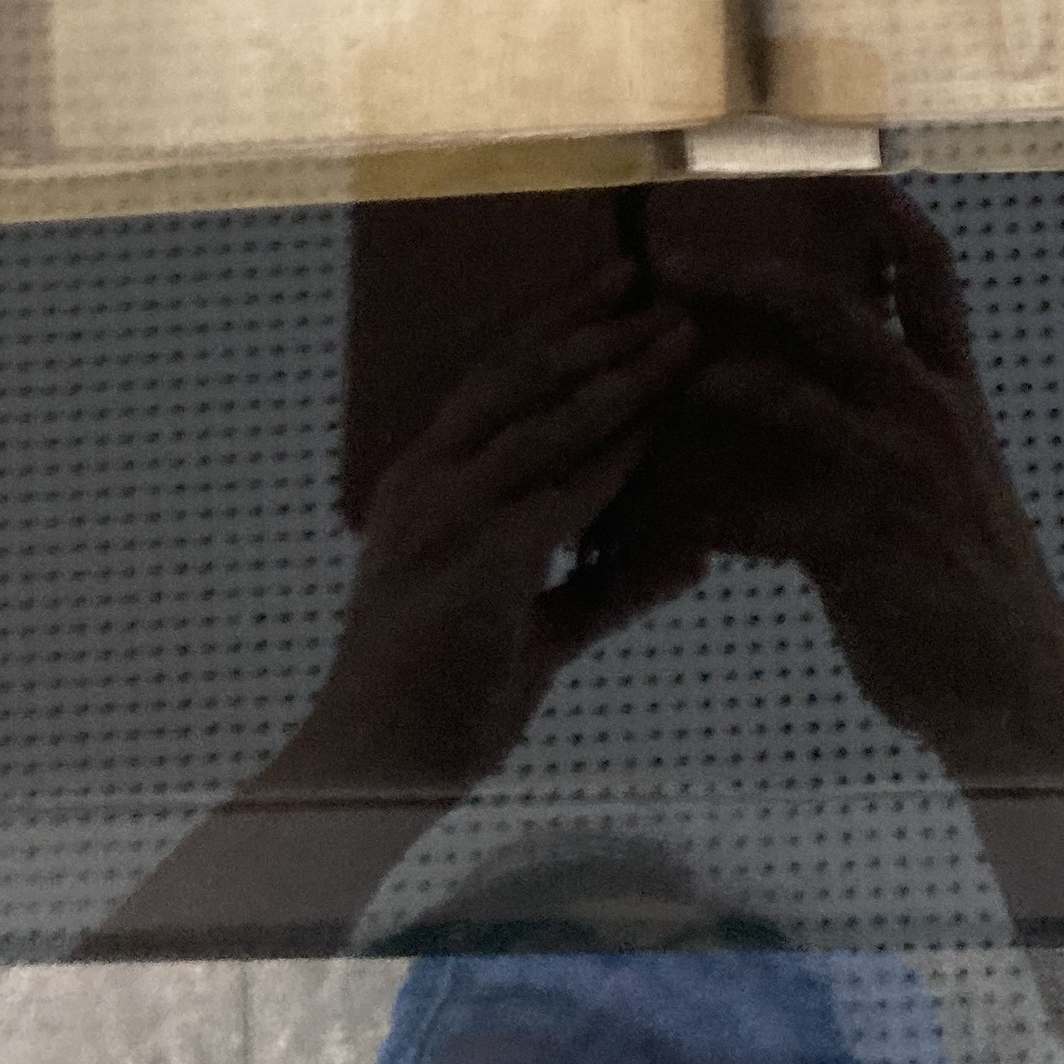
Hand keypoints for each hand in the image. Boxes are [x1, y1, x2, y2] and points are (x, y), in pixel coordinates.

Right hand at [259, 259, 703, 801]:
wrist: (368, 780)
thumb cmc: (441, 705)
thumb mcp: (538, 632)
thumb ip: (610, 589)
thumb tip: (695, 554)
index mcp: (426, 482)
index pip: (498, 378)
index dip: (561, 324)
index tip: (624, 286)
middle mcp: (425, 483)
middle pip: (516, 375)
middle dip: (593, 325)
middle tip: (662, 283)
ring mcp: (440, 522)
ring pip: (536, 421)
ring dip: (614, 374)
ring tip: (677, 337)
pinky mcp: (468, 569)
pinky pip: (551, 498)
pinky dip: (608, 461)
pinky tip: (656, 431)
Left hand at [653, 193, 1063, 786]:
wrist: (1022, 694)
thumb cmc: (977, 592)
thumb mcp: (960, 481)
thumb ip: (907, 424)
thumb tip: (842, 382)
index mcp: (955, 389)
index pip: (929, 268)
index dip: (881, 210)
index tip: (824, 170)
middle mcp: (930, 411)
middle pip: (827, 305)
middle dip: (738, 276)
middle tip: (665, 264)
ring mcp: (897, 472)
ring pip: (776, 393)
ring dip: (691, 387)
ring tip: (628, 387)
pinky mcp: (859, 541)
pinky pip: (750, 512)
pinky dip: (684, 515)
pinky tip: (634, 528)